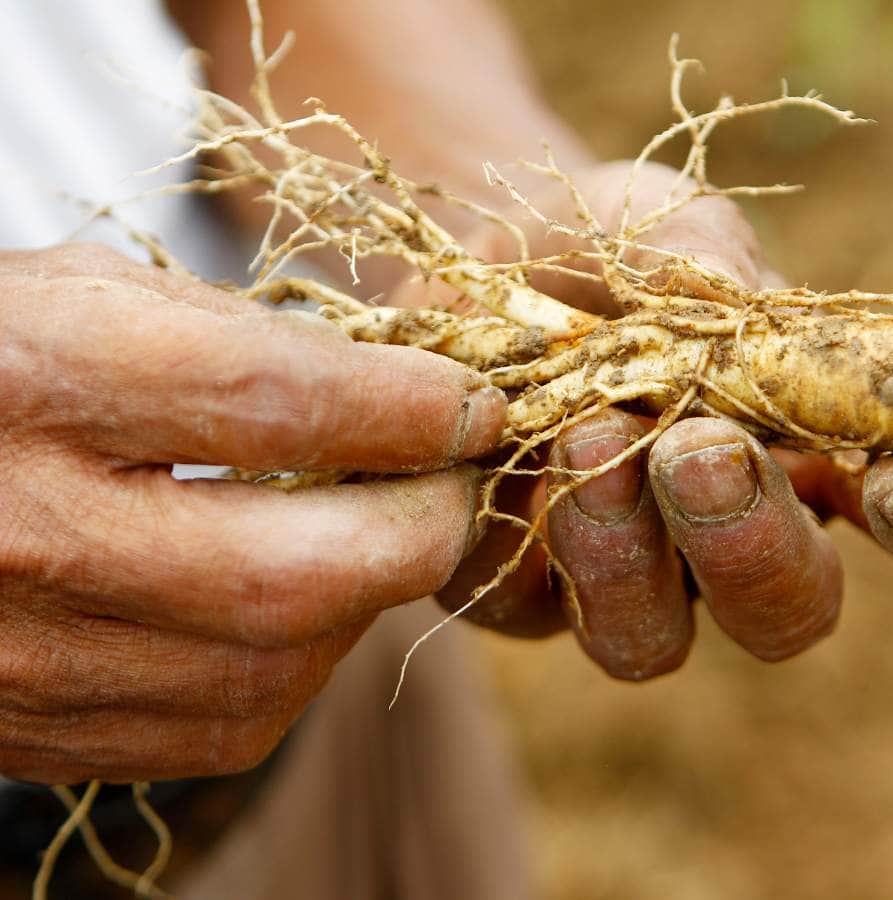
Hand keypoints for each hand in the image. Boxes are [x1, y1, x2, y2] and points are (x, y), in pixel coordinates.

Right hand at [0, 244, 504, 782]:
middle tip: (454, 482)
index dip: (410, 407)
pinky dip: (305, 655)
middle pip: (299, 572)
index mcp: (33, 383)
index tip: (477, 404)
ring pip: (281, 664)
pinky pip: (235, 720)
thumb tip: (394, 393)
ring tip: (380, 529)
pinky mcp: (49, 728)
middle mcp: (28, 535)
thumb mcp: (84, 296)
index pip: (276, 401)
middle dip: (421, 527)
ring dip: (370, 594)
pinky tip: (304, 595)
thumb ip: (237, 337)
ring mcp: (32, 656)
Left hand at [406, 161, 892, 678]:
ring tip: (585, 441)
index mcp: (811, 456)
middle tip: (703, 453)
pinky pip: (533, 608)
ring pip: (654, 639)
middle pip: (788, 608)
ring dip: (631, 556)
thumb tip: (731, 300)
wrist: (469, 274)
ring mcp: (628, 580)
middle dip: (756, 542)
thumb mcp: (653, 223)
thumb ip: (702, 259)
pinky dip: (528, 541)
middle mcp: (732, 540)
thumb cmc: (601, 248)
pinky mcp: (523, 594)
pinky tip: (506, 465)